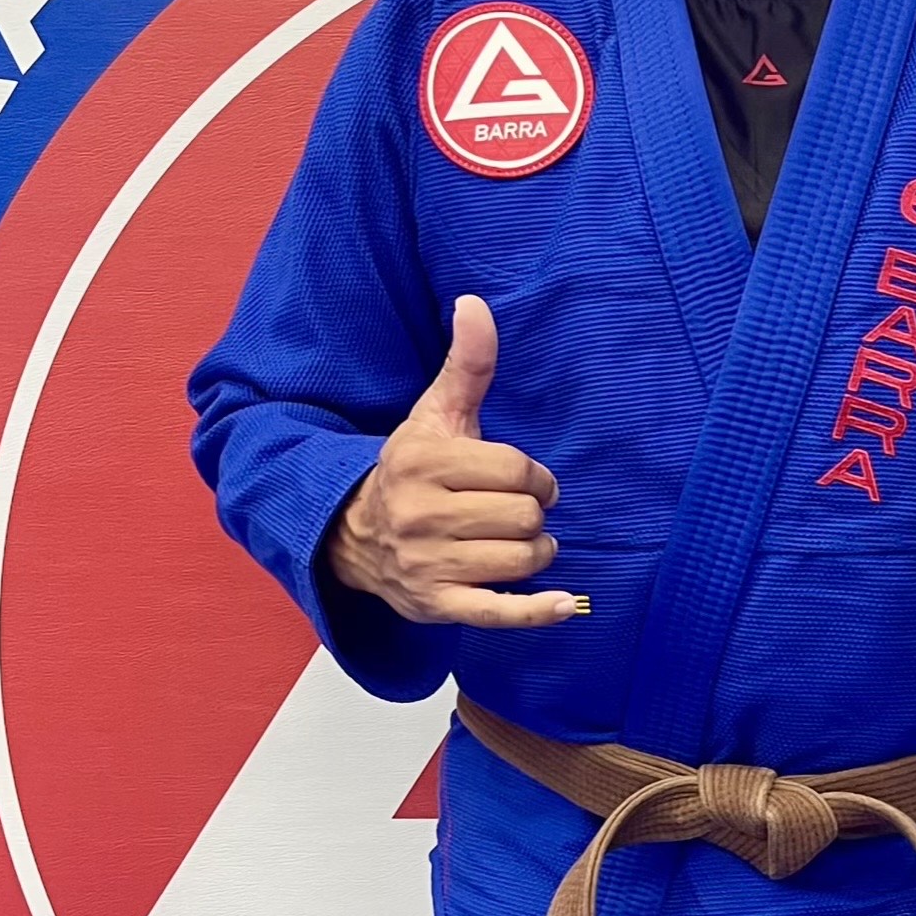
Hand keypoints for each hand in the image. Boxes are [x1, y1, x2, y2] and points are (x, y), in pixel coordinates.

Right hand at [326, 295, 582, 629]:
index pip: (517, 471)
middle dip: (533, 514)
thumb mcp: (435, 413)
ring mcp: (427, 564)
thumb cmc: (411, 469)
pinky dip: (535, 611)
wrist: (352, 534)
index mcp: (425, 462)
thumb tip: (475, 302)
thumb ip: (467, 363)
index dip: (537, 477)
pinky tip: (563, 604)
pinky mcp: (435, 605)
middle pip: (523, 517)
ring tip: (520, 543)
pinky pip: (498, 613)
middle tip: (518, 513)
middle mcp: (422, 515)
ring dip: (535, 552)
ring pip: (519, 559)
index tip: (527, 480)